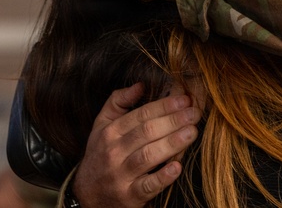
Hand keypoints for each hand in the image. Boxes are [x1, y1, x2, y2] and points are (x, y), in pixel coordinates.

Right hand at [73, 84, 202, 206]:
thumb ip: (118, 102)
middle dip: (173, 121)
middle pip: (147, 132)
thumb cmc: (101, 155)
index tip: (184, 100)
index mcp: (110, 132)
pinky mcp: (129, 197)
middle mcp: (114, 152)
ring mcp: (121, 175)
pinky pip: (147, 186)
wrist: (87, 195)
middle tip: (194, 113)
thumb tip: (141, 84)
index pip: (141, 115)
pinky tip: (177, 167)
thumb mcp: (102, 126)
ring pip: (148, 156)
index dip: (164, 106)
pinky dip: (163, 177)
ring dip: (172, 143)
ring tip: (192, 132)